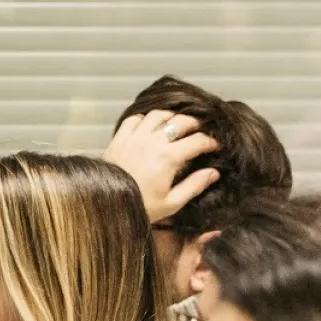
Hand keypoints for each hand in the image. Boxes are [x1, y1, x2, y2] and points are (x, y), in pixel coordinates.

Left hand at [103, 110, 220, 223]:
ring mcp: (134, 137)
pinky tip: (149, 125)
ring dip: (171, 117)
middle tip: (199, 131)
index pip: (197, 141)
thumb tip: (213, 173)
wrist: (105, 206)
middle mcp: (152, 141)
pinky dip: (145, 118)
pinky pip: (134, 118)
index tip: (215, 145)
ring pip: (158, 114)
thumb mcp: (171, 202)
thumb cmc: (139, 206)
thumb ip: (194, 186)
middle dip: (194, 124)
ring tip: (176, 123)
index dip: (210, 142)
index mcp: (169, 157)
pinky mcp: (119, 138)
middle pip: (180, 121)